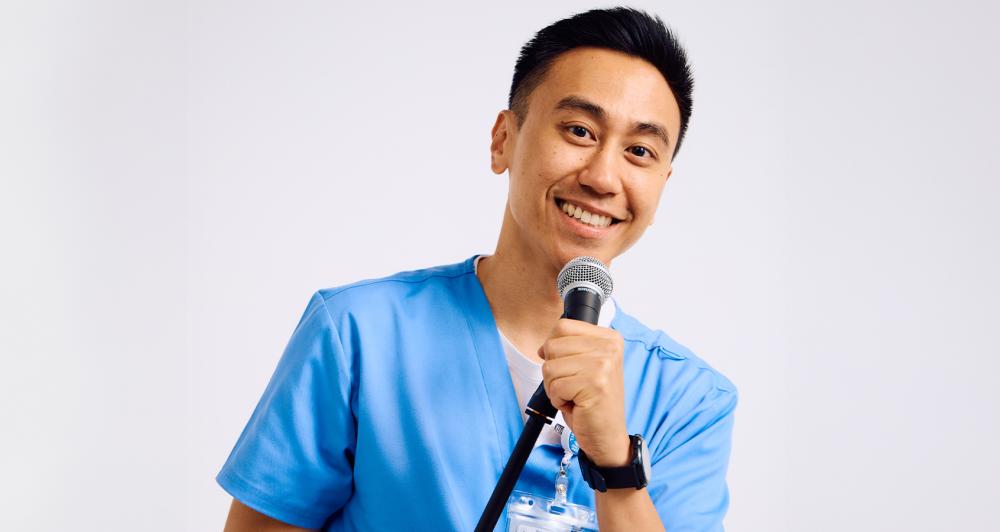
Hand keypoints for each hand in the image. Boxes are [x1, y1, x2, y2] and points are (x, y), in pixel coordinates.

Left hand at [539, 318, 630, 466]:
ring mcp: (603, 364)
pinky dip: (558, 400)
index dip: (555, 349)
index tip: (570, 367)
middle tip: (574, 386)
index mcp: (609, 338)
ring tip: (576, 395)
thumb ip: (568, 348)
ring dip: (555, 387)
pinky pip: (554, 386)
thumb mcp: (584, 366)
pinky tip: (576, 405)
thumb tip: (542, 347)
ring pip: (550, 367)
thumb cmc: (593, 402)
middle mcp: (609, 347)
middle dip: (554, 371)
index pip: (562, 326)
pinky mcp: (594, 383)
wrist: (608, 435)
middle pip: (553, 346)